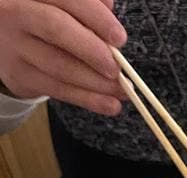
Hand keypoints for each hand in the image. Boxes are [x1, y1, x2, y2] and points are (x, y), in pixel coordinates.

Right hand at [0, 0, 126, 115]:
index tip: (119, 38)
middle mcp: (18, 13)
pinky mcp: (20, 74)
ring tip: (122, 90)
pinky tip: (110, 105)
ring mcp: (16, 45)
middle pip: (56, 29)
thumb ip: (84, 3)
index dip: (95, 17)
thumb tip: (109, 8)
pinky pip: (58, 90)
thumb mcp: (61, 3)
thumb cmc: (44, 16)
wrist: (8, 40)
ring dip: (96, 82)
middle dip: (93, 51)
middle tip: (116, 68)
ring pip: (59, 66)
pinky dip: (88, 99)